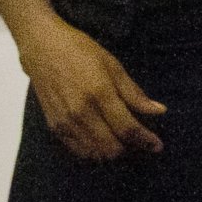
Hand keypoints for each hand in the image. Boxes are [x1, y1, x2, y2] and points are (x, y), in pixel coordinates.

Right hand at [22, 18, 164, 160]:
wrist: (42, 47)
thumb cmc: (80, 51)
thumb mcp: (113, 65)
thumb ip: (134, 93)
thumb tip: (158, 111)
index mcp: (99, 93)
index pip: (127, 128)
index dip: (145, 140)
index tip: (157, 146)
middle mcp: (81, 112)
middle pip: (112, 147)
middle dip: (131, 148)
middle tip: (140, 141)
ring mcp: (65, 122)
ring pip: (95, 153)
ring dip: (112, 152)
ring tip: (123, 141)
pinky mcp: (54, 126)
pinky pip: (78, 150)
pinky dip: (94, 151)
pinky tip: (102, 141)